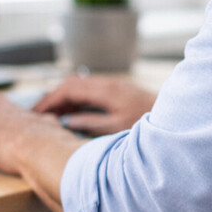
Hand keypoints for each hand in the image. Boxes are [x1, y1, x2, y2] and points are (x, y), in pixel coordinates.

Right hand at [33, 75, 156, 135]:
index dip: (49, 100)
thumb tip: (67, 122)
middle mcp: (107, 83)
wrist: (175, 115)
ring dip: (64, 98)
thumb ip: (90, 124)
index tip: (35, 112)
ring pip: (79, 86)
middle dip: (52, 98)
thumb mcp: (116, 128)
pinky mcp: (118, 90)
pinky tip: (73, 112)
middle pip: (71, 84)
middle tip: (38, 114)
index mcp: (104, 90)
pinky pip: (89, 90)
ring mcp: (113, 85)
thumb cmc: (148, 123)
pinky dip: (76, 99)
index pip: (67, 89)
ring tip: (51, 116)